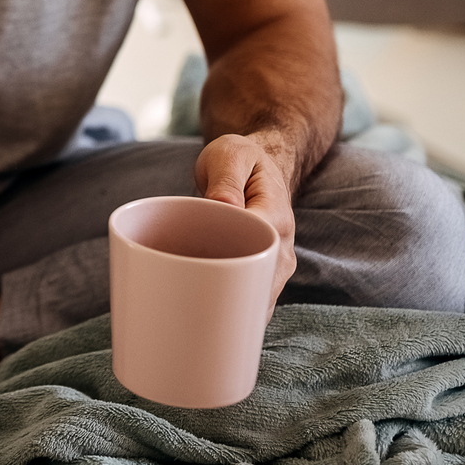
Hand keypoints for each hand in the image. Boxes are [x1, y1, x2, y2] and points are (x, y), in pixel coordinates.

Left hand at [192, 133, 297, 302]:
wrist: (256, 168)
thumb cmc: (239, 160)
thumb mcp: (230, 156)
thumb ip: (226, 180)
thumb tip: (223, 206)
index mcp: (275, 219)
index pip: (253, 254)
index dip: (223, 267)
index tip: (191, 269)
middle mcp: (282, 248)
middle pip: (256, 288)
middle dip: (222, 298)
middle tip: (182, 293)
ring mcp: (276, 266)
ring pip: (256, 301)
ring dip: (226, 307)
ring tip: (190, 303)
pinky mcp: (265, 274)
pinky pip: (251, 300)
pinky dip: (230, 307)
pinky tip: (204, 309)